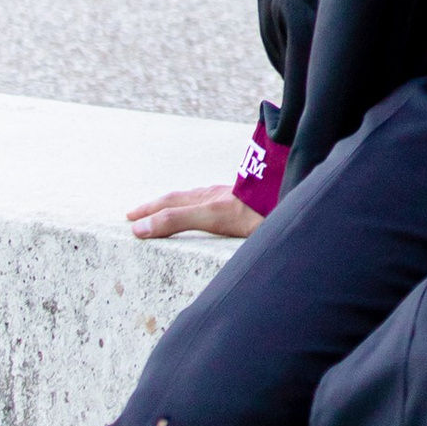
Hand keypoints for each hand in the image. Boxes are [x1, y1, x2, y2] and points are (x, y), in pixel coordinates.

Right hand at [127, 183, 258, 242]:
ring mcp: (234, 196)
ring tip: (167, 210)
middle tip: (135, 214)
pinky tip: (209, 209)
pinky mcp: (249, 200)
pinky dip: (200, 206)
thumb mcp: (213, 218)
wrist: (295, 197)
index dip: (150, 215)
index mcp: (207, 201)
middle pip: (182, 200)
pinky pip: (216, 202)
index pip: (171, 206)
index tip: (131, 223)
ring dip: (178, 206)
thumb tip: (140, 228)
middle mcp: (218, 196)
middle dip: (157, 208)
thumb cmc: (259, 212)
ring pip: (199, 199)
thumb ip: (178, 220)